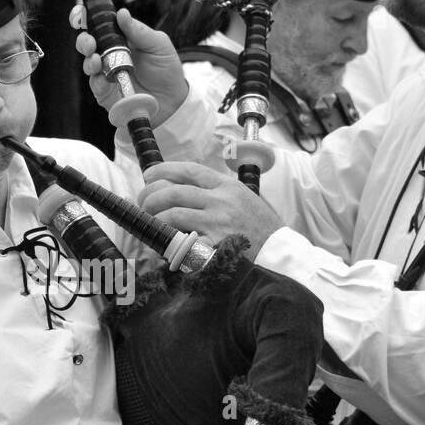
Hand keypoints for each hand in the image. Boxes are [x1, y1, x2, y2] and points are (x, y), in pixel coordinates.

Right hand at [72, 5, 188, 126]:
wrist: (173, 99)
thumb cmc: (166, 69)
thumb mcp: (158, 45)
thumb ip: (139, 31)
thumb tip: (122, 13)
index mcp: (121, 38)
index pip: (99, 26)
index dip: (88, 19)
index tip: (82, 14)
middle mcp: (110, 55)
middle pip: (87, 44)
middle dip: (84, 41)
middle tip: (90, 42)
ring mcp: (106, 74)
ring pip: (88, 64)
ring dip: (89, 60)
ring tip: (96, 59)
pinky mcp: (106, 93)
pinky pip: (96, 85)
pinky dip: (98, 80)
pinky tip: (105, 78)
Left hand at [138, 160, 281, 258]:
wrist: (280, 253)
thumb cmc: (261, 228)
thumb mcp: (243, 198)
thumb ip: (217, 191)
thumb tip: (181, 189)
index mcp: (227, 186)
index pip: (189, 170)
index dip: (163, 170)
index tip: (149, 175)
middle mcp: (221, 201)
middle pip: (173, 192)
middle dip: (150, 197)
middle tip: (144, 205)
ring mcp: (217, 224)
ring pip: (172, 215)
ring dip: (155, 220)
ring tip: (152, 225)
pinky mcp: (214, 247)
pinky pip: (181, 243)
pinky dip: (168, 244)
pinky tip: (164, 247)